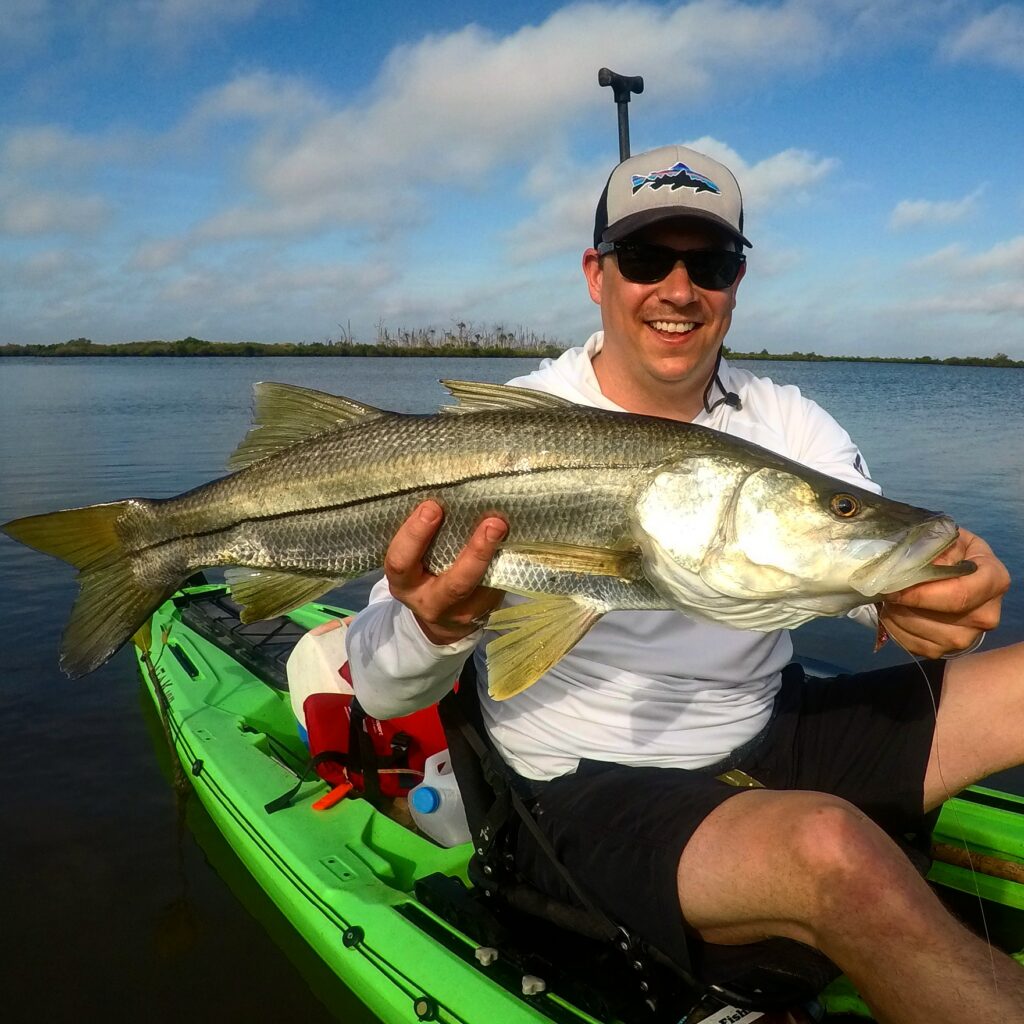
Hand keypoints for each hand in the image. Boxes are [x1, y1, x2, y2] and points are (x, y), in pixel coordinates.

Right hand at [384, 500, 506, 644]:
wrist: (439, 619)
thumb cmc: (423, 573)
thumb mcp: (411, 561)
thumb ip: (422, 538)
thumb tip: (447, 491)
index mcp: (403, 583)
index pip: (401, 561)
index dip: (415, 535)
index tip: (432, 507)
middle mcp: (429, 602)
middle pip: (454, 583)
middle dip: (475, 553)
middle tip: (492, 523)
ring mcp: (460, 613)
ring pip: (482, 589)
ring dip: (497, 558)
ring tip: (506, 529)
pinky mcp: (483, 613)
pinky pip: (496, 589)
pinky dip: (506, 564)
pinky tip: (513, 540)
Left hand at [879, 528, 1009, 658]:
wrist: (954, 572)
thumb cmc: (949, 552)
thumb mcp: (946, 540)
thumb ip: (932, 550)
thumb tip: (907, 569)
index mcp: (994, 580)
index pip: (959, 594)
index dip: (921, 594)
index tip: (893, 587)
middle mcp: (987, 613)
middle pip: (941, 618)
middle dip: (906, 604)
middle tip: (885, 589)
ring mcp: (969, 637)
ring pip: (926, 634)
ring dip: (898, 616)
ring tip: (889, 598)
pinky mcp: (947, 650)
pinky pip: (916, 646)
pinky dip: (897, 630)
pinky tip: (893, 612)